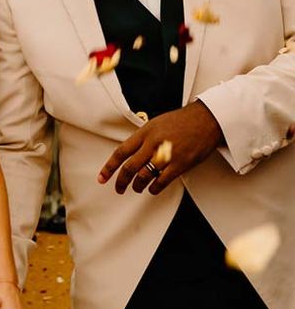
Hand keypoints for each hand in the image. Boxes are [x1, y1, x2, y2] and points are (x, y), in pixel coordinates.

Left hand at [98, 100, 223, 194]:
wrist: (205, 119)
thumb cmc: (181, 121)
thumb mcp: (155, 123)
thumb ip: (143, 138)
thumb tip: (131, 152)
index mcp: (145, 132)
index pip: (121, 152)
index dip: (109, 167)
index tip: (103, 177)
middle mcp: (153, 143)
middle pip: (130, 167)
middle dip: (121, 181)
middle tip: (119, 188)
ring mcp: (167, 154)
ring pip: (144, 176)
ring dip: (138, 185)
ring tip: (136, 188)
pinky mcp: (180, 164)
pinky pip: (162, 181)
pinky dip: (154, 187)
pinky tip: (152, 188)